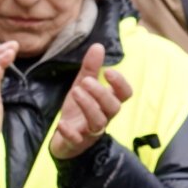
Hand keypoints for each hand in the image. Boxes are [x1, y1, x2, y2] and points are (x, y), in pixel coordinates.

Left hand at [50, 43, 132, 159]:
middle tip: (85, 81)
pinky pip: (78, 139)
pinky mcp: (77, 142)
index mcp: (108, 102)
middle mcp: (104, 117)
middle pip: (114, 107)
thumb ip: (90, 69)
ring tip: (76, 91)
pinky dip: (71, 132)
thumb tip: (98, 45)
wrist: (65, 139)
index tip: (108, 72)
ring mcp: (91, 131)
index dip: (120, 84)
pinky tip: (62, 124)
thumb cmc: (79, 110)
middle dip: (101, 93)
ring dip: (89, 106)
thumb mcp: (82, 86)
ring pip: (98, 122)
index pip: (125, 94)